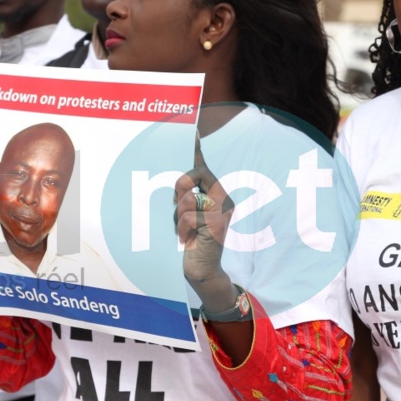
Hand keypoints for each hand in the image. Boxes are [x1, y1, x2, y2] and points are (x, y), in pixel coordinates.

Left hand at [174, 152, 236, 313]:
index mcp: (216, 194)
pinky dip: (182, 228)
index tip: (192, 131)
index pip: (203, 168)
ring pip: (188, 198)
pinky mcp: (218, 224)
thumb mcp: (186, 214)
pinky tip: (189, 238)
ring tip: (185, 229)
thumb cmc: (192, 240)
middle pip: (196, 175)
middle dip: (180, 187)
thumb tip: (177, 180)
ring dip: (178, 216)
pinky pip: (188, 216)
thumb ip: (185, 196)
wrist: (201, 269)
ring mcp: (223, 211)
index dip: (196, 150)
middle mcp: (224, 199)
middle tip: (176, 204)